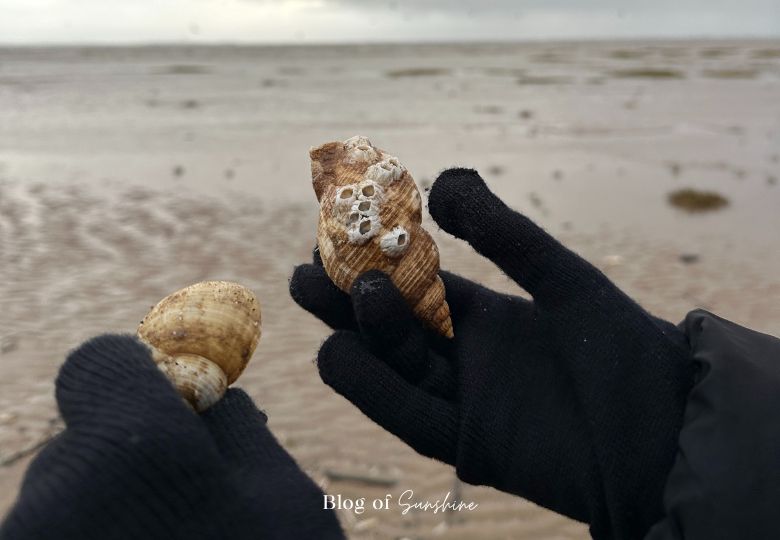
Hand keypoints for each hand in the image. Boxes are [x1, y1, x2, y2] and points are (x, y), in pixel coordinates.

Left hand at [0, 335, 342, 539]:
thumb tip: (203, 388)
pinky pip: (58, 532)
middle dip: (135, 451)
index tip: (177, 410)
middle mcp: (51, 500)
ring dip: (115, 503)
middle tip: (190, 497)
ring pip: (67, 495)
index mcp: (129, 453)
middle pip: (86, 437)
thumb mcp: (286, 499)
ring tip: (175, 535)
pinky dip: (100, 532)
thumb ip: (233, 426)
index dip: (142, 375)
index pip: (97, 363)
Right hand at [289, 168, 693, 538]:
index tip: (339, 228)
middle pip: (392, 324)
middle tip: (307, 266)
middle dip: (349, 296)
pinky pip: (409, 416)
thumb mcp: (562, 278)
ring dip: (357, 333)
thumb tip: (442, 180)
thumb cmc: (625, 349)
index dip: (379, 259)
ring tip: (324, 293)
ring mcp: (463, 401)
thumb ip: (504, 233)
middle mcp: (465, 358)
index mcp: (485, 317)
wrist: (667, 430)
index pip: (417, 284)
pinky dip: (371, 388)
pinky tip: (336, 354)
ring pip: (393, 366)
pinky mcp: (468, 444)